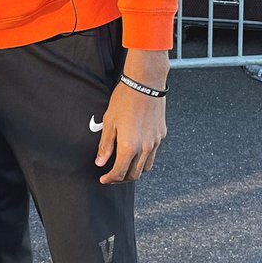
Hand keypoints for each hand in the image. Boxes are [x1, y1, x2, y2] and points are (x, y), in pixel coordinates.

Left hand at [95, 49, 168, 183]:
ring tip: (124, 166)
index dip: (110, 179)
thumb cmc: (124, 99)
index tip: (103, 179)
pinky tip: (135, 151)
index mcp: (129, 146)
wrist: (146, 83)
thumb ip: (105, 145)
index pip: (120, 173)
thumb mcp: (109, 121)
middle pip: (134, 175)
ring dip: (134, 171)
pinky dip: (143, 158)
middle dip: (122, 179)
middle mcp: (145, 148)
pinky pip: (153, 154)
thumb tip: (100, 163)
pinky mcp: (161, 135)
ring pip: (146, 167)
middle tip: (112, 176)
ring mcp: (155, 142)